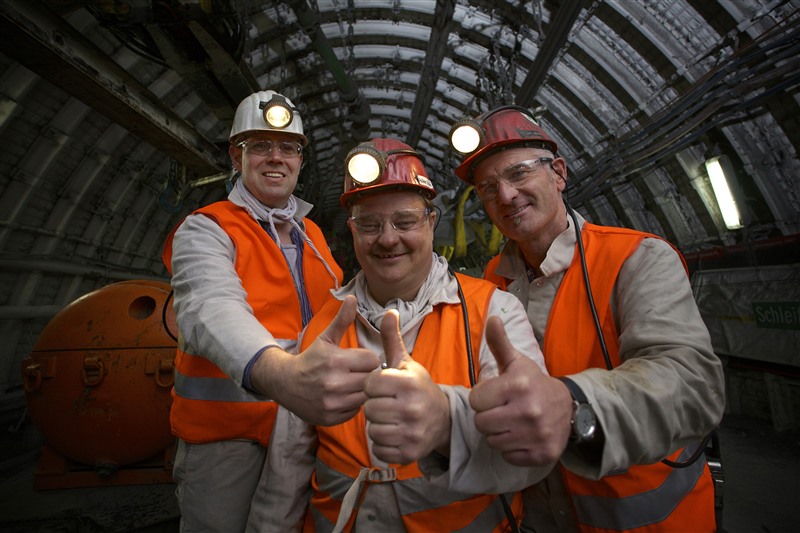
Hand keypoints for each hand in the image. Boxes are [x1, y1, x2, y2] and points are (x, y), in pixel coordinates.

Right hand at [252, 295, 379, 425]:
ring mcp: (332, 404)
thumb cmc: (310, 359)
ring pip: (365, 397)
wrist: (285, 384)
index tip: (361, 359)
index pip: (372, 360)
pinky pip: (355, 411)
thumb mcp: (325, 338)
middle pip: (371, 379)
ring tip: (353, 384)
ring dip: (362, 391)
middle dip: (367, 374)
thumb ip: (342, 319)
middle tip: (359, 372)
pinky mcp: (331, 419)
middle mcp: (334, 384)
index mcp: (335, 361)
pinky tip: (345, 397)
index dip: (368, 359)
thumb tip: (353, 297)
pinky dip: (353, 405)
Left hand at [363, 310, 450, 464]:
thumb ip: (391, 339)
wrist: (443, 419)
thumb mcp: (406, 362)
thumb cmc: (418, 387)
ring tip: (390, 417)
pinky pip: (379, 449)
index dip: (372, 385)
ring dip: (377, 424)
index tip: (382, 385)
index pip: (369, 385)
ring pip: (372, 430)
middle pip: (368, 409)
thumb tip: (388, 311)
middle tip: (386, 402)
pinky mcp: (409, 453)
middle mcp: (411, 408)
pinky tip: (393, 432)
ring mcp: (411, 433)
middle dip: (374, 405)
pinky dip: (382, 443)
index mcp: (408, 383)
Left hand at [469, 316, 572, 465]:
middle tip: (501, 410)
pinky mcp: (541, 454)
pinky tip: (521, 436)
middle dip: (487, 417)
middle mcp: (527, 411)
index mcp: (517, 385)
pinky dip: (511, 449)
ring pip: (492, 441)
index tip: (495, 395)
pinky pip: (507, 456)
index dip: (482, 398)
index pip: (475, 401)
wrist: (568, 408)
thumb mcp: (517, 362)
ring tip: (511, 422)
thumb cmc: (533, 383)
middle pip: (480, 423)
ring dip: (498, 433)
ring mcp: (536, 435)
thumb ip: (500, 343)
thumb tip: (492, 318)